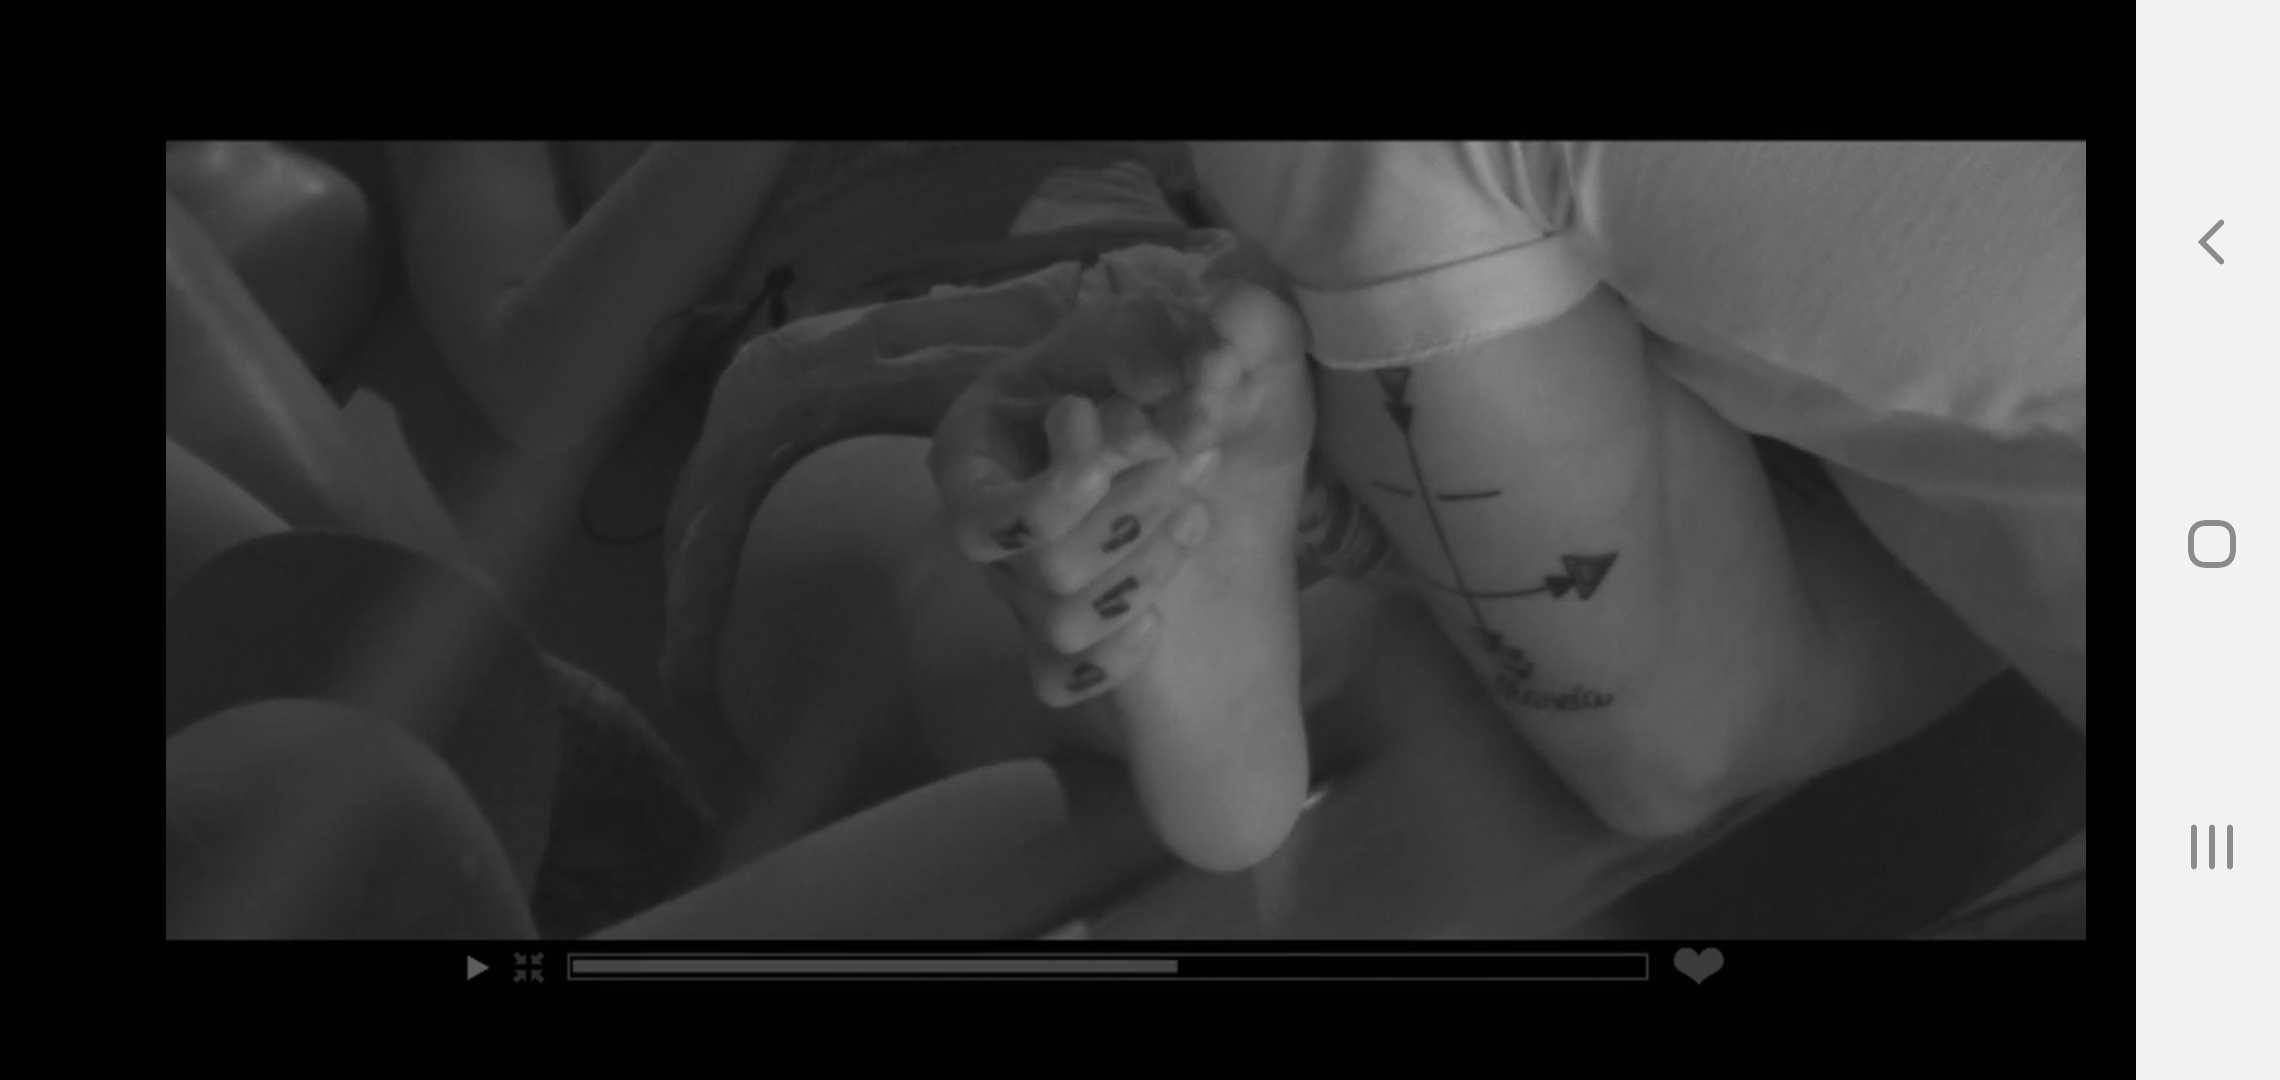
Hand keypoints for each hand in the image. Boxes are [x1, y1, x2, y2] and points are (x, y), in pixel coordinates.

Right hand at [929, 293, 1232, 706]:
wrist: (1269, 541)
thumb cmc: (1233, 439)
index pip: (970, 471)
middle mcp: (998, 517)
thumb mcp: (1252, 372)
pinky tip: (1160, 621)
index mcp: (999, 434)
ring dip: (1139, 563)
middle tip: (1193, 467)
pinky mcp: (1068, 658)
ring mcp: (1026, 592)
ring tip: (1197, 518)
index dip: (1075, 458)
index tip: (1159, 418)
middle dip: (1115, 507)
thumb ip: (1245, 328)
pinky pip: (1058, 679)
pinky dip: (1114, 655)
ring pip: (1047, 609)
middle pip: (1009, 545)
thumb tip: (1225, 317)